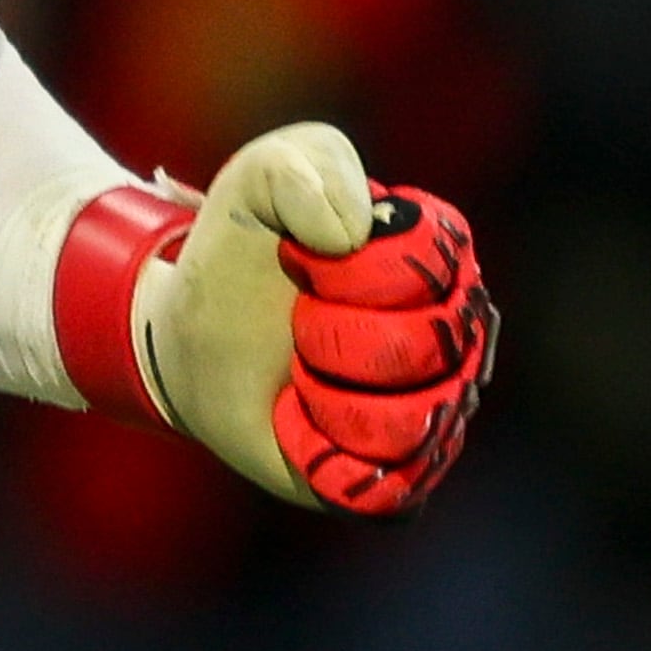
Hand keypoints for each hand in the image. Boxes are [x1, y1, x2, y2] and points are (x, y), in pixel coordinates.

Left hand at [134, 123, 491, 516]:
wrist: (193, 338)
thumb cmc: (240, 257)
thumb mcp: (254, 183)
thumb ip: (301, 166)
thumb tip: (351, 232)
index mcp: (441, 256)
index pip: (427, 270)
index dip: (348, 275)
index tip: (304, 264)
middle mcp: (457, 335)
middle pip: (421, 348)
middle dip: (332, 336)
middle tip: (298, 324)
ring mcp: (436, 409)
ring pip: (409, 420)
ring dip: (327, 397)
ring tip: (301, 374)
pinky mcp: (401, 476)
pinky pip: (388, 484)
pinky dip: (327, 457)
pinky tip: (301, 427)